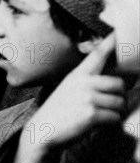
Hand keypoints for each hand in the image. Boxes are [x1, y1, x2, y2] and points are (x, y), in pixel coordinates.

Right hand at [11, 33, 125, 162]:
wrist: (42, 131)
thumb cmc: (59, 112)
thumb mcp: (69, 89)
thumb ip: (88, 82)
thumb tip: (118, 83)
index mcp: (78, 74)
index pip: (98, 54)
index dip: (111, 42)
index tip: (118, 31)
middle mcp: (83, 83)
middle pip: (119, 84)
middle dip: (119, 96)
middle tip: (111, 104)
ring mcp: (87, 98)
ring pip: (120, 102)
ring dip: (116, 111)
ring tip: (102, 115)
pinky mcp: (91, 114)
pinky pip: (115, 117)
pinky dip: (111, 123)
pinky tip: (98, 124)